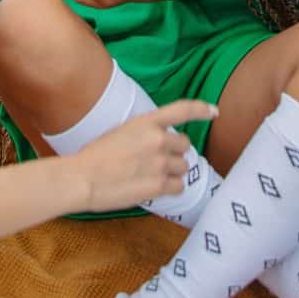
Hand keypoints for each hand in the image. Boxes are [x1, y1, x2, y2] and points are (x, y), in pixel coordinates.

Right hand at [74, 100, 217, 212]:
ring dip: (172, 171)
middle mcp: (158, 139)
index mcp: (146, 122)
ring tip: (151, 174)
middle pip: (185, 145)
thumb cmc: (96, 155)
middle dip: (175, 152)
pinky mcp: (160, 185)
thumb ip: (145, 132)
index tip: (214, 112)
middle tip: (156, 159)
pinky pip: (179, 186)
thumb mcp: (122, 131)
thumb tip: (161, 142)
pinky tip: (154, 187)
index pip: (182, 110)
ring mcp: (161, 163)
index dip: (201, 109)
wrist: (84, 178)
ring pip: (184, 166)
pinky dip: (171, 188)